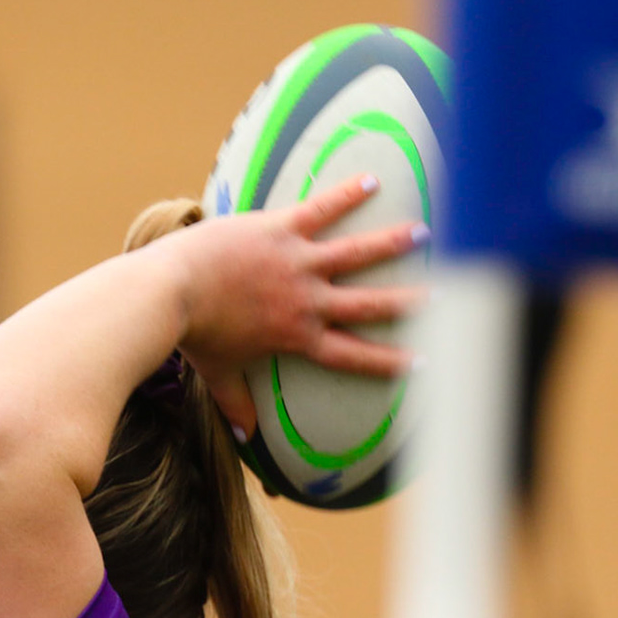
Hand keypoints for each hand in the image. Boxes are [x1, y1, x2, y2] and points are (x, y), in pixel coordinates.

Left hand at [160, 174, 426, 437]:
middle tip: (446, 297)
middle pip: (368, 303)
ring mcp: (297, 262)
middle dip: (410, 302)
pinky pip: (321, 209)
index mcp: (296, 336)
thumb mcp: (218, 372)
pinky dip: (347, 195)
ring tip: (423, 233)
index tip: (424, 361)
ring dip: (390, 242)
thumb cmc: (192, 334)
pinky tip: (372, 181)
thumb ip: (235, 402)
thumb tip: (245, 436)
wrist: (170, 290)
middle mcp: (307, 300)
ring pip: (355, 253)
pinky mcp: (280, 228)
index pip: (353, 354)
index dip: (390, 360)